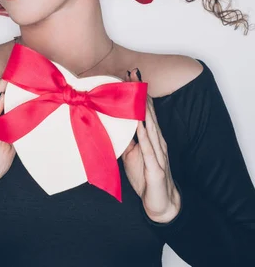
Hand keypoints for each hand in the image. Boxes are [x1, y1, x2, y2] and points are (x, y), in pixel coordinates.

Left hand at [121, 68, 180, 222]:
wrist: (160, 202)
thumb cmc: (145, 176)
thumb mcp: (132, 154)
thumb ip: (126, 138)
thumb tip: (113, 124)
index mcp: (151, 137)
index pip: (145, 110)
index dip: (138, 92)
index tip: (130, 74)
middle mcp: (156, 140)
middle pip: (149, 112)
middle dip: (141, 92)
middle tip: (133, 72)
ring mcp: (158, 152)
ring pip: (150, 126)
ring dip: (144, 108)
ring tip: (137, 90)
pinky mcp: (155, 167)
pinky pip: (149, 148)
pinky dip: (144, 134)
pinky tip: (140, 123)